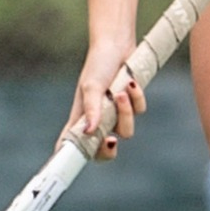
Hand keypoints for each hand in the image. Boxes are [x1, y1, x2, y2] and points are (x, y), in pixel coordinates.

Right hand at [60, 33, 145, 160]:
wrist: (118, 44)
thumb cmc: (98, 64)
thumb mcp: (92, 86)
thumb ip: (92, 109)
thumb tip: (89, 131)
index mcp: (81, 118)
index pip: (73, 145)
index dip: (72, 158)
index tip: (70, 166)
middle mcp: (98, 119)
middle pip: (103, 150)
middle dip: (108, 150)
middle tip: (111, 141)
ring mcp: (116, 113)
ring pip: (126, 131)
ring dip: (125, 112)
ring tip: (120, 92)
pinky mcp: (132, 104)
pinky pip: (139, 111)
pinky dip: (136, 98)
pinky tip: (130, 82)